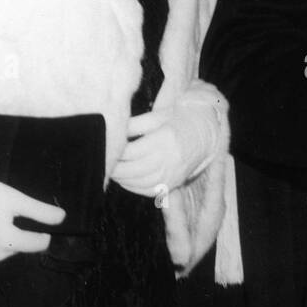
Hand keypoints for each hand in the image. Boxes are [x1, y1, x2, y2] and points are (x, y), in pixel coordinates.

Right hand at [0, 158, 64, 272]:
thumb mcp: (15, 199)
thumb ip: (40, 212)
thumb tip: (62, 219)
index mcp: (8, 242)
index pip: (39, 244)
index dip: (43, 232)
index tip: (38, 224)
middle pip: (19, 247)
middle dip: (17, 233)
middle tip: (3, 215)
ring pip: (5, 251)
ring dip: (4, 239)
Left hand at [112, 79, 227, 196]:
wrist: (203, 134)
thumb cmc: (177, 121)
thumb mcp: (158, 116)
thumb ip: (135, 123)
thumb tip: (113, 131)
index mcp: (165, 139)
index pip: (132, 151)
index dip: (116, 152)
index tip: (107, 150)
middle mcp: (170, 158)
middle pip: (133, 169)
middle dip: (115, 168)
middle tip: (104, 163)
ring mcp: (172, 173)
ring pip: (139, 182)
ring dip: (122, 179)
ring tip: (113, 171)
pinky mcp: (173, 183)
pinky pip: (149, 191)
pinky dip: (133, 188)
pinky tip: (125, 180)